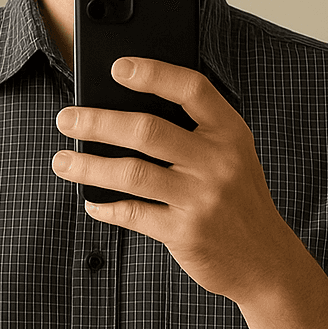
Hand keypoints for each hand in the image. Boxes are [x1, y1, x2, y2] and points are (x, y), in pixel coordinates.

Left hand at [51, 57, 296, 305]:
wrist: (265, 260)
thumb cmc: (239, 202)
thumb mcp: (234, 157)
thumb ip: (198, 133)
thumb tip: (129, 113)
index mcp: (230, 133)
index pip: (191, 89)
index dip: (153, 74)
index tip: (117, 67)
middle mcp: (217, 162)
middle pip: (148, 131)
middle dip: (98, 122)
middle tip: (67, 119)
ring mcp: (200, 199)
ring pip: (132, 174)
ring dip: (89, 167)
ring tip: (62, 162)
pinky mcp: (185, 233)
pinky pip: (134, 214)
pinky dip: (107, 207)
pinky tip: (92, 203)